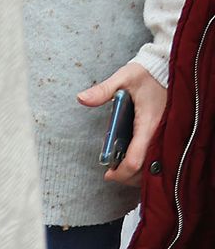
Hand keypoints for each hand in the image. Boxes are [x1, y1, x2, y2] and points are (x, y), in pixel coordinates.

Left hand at [78, 61, 167, 186]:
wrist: (167, 71)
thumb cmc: (146, 75)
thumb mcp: (123, 78)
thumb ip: (103, 90)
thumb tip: (81, 98)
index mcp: (149, 124)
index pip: (136, 159)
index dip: (122, 171)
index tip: (109, 175)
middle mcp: (160, 135)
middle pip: (146, 169)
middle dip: (129, 177)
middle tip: (112, 176)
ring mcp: (165, 136)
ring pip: (155, 166)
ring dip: (138, 173)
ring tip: (120, 171)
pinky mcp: (166, 135)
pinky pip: (158, 157)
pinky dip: (146, 164)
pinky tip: (132, 161)